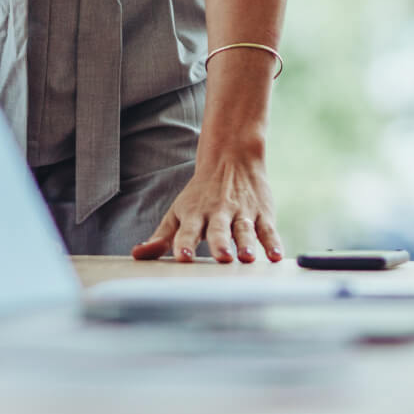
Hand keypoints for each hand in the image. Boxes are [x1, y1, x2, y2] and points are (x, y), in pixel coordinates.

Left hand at [131, 150, 282, 263]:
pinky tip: (276, 255)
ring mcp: (241, 213)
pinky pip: (268, 229)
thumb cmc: (199, 194)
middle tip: (222, 256)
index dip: (184, 243)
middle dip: (219, 243)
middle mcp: (218, 214)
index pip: (187, 231)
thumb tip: (137, 255)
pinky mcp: (262, 213)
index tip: (183, 257)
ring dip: (246, 243)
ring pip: (244, 230)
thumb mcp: (178, 212)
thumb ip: (161, 237)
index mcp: (194, 215)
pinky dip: (272, 242)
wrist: (231, 157)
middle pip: (218, 230)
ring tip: (247, 257)